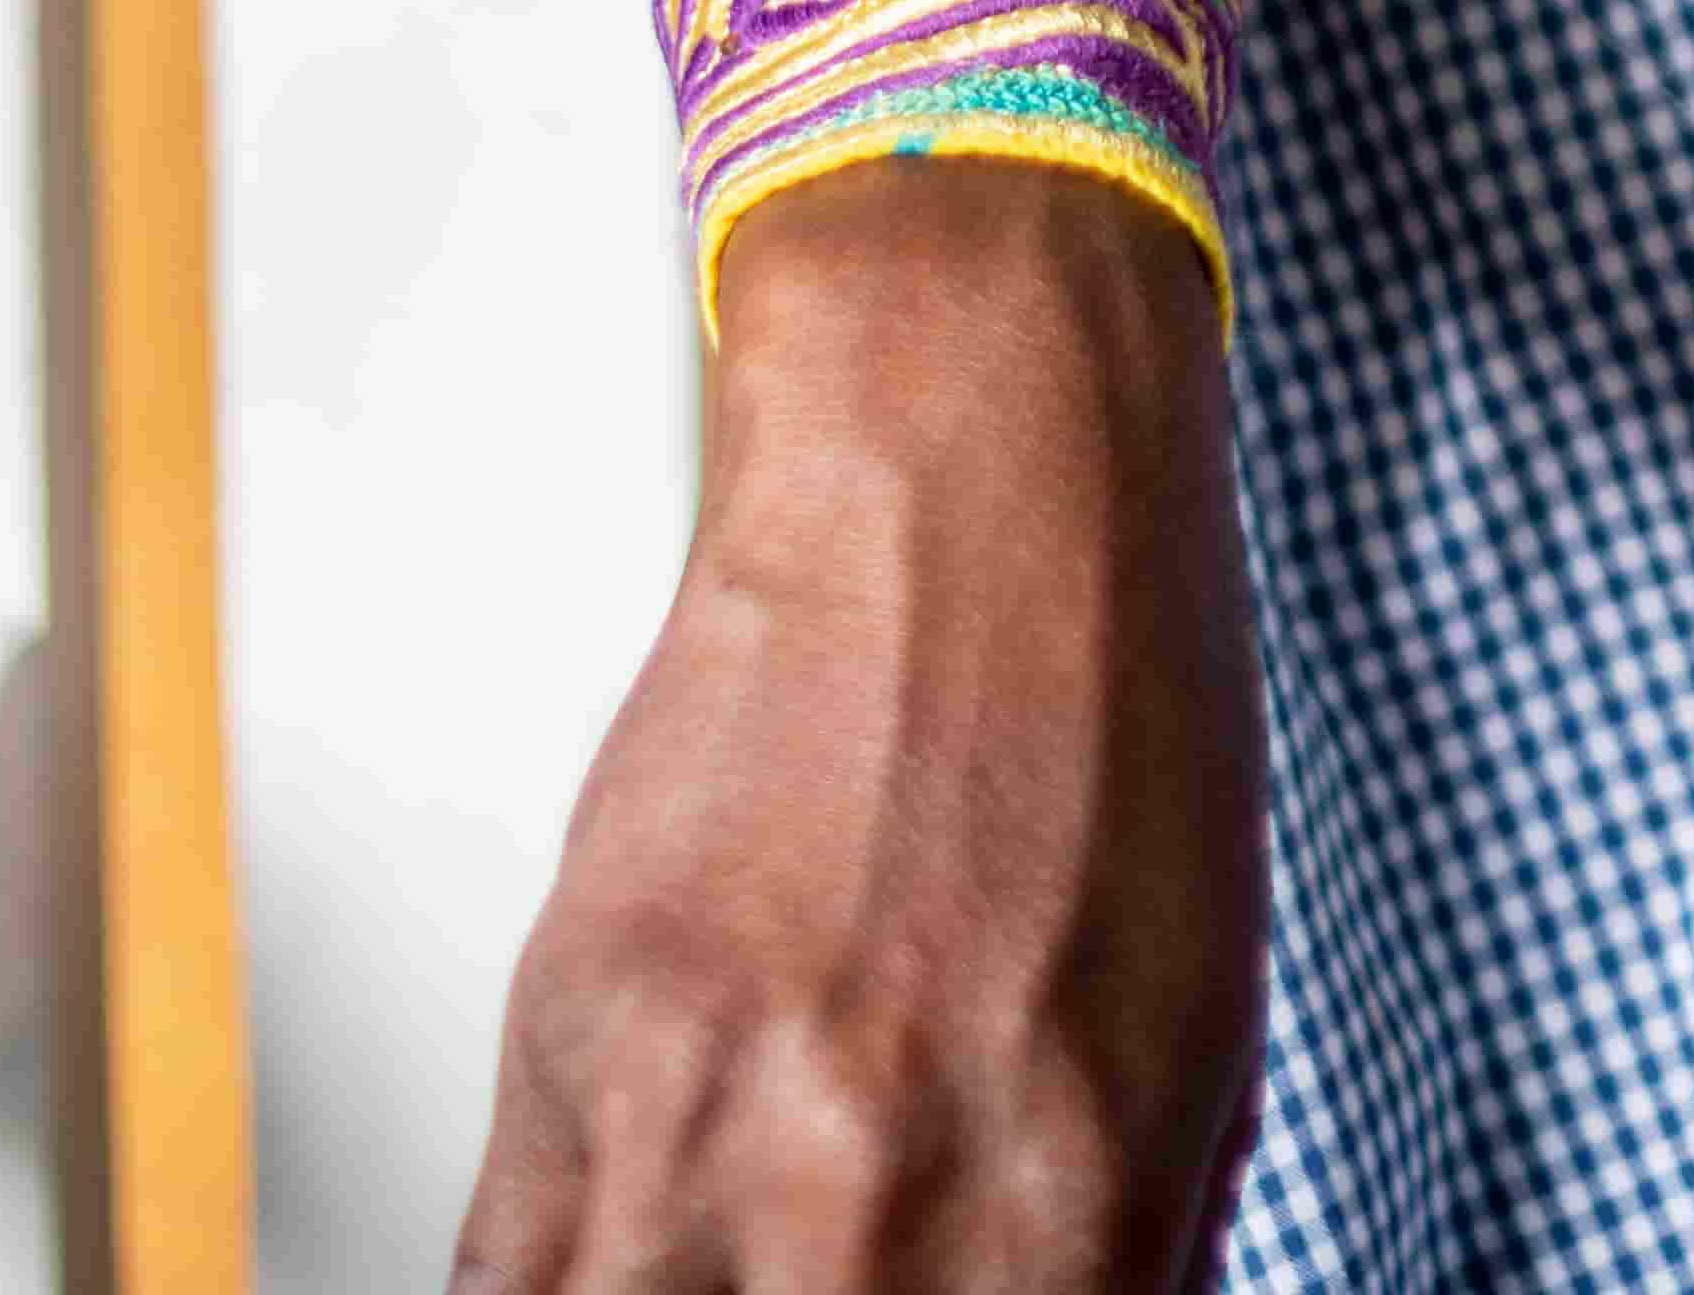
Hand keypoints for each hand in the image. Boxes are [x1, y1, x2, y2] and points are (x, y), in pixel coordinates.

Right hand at [454, 163, 1261, 1291]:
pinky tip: (622, 1263)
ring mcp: (695, 1123)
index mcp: (1066, 1215)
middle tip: (835, 1272)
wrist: (982, 480)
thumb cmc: (1117, 732)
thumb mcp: (1193, 1054)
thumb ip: (1120, 1260)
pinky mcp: (567, 1033)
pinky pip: (500, 1289)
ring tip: (731, 1260)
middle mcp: (869, 1198)